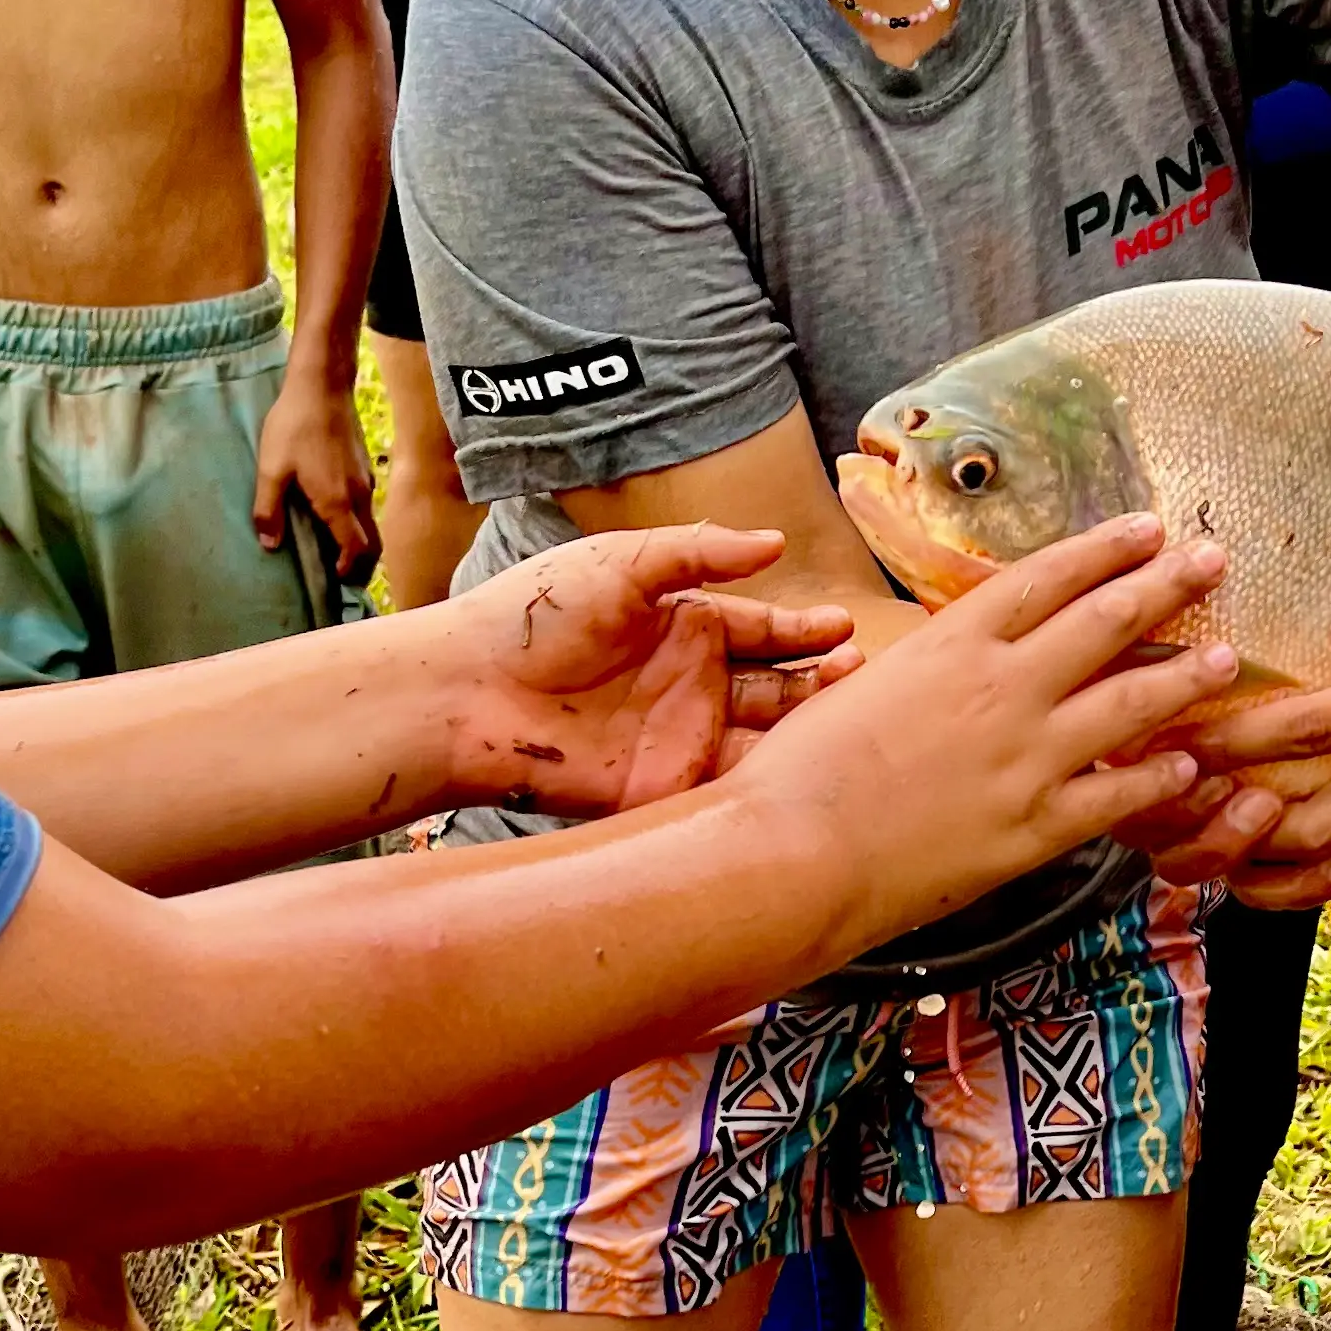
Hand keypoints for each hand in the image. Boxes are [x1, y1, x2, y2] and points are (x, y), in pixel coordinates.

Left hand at [254, 369, 379, 585]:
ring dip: (361, 544)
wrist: (322, 384)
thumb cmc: (295, 425)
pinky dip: (358, 522)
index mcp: (337, 501)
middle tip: (345, 579)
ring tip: (339, 553)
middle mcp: (359, 495)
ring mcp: (366, 479)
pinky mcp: (364, 465)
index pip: (356, 548)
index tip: (336, 579)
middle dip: (363, 566)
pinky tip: (337, 517)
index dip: (349, 569)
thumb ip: (268, 509)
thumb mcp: (272, 468)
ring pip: (371, 523)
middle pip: (373, 542)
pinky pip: (366, 505)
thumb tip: (270, 545)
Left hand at [433, 524, 856, 814]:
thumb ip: (700, 552)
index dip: (808, 630)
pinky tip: (806, 773)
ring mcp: (683, 738)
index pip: (767, 629)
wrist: (470, 691)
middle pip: (779, 684)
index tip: (846, 628)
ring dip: (808, 727)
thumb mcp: (622, 562)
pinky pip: (731, 788)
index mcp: (687, 626)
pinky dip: (772, 784)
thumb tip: (777, 541)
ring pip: (767, 737)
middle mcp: (694, 683)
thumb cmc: (534, 616)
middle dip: (823, 679)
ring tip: (848, 711)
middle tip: (860, 672)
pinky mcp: (666, 789)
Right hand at [728, 515, 1240, 944]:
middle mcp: (1000, 687)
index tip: (1147, 527)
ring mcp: (1025, 757)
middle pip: (1106, 620)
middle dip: (1168, 584)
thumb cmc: (799, 773)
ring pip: (1131, 703)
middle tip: (1213, 560)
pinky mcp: (1033, 827)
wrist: (790, 852)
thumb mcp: (859, 690)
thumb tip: (946, 661)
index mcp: (951, 642)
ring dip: (1185, 676)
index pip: (1049, 576)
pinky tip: (1188, 768)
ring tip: (1227, 658)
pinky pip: (1117, 795)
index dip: (1105, 548)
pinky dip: (1158, 779)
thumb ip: (921, 672)